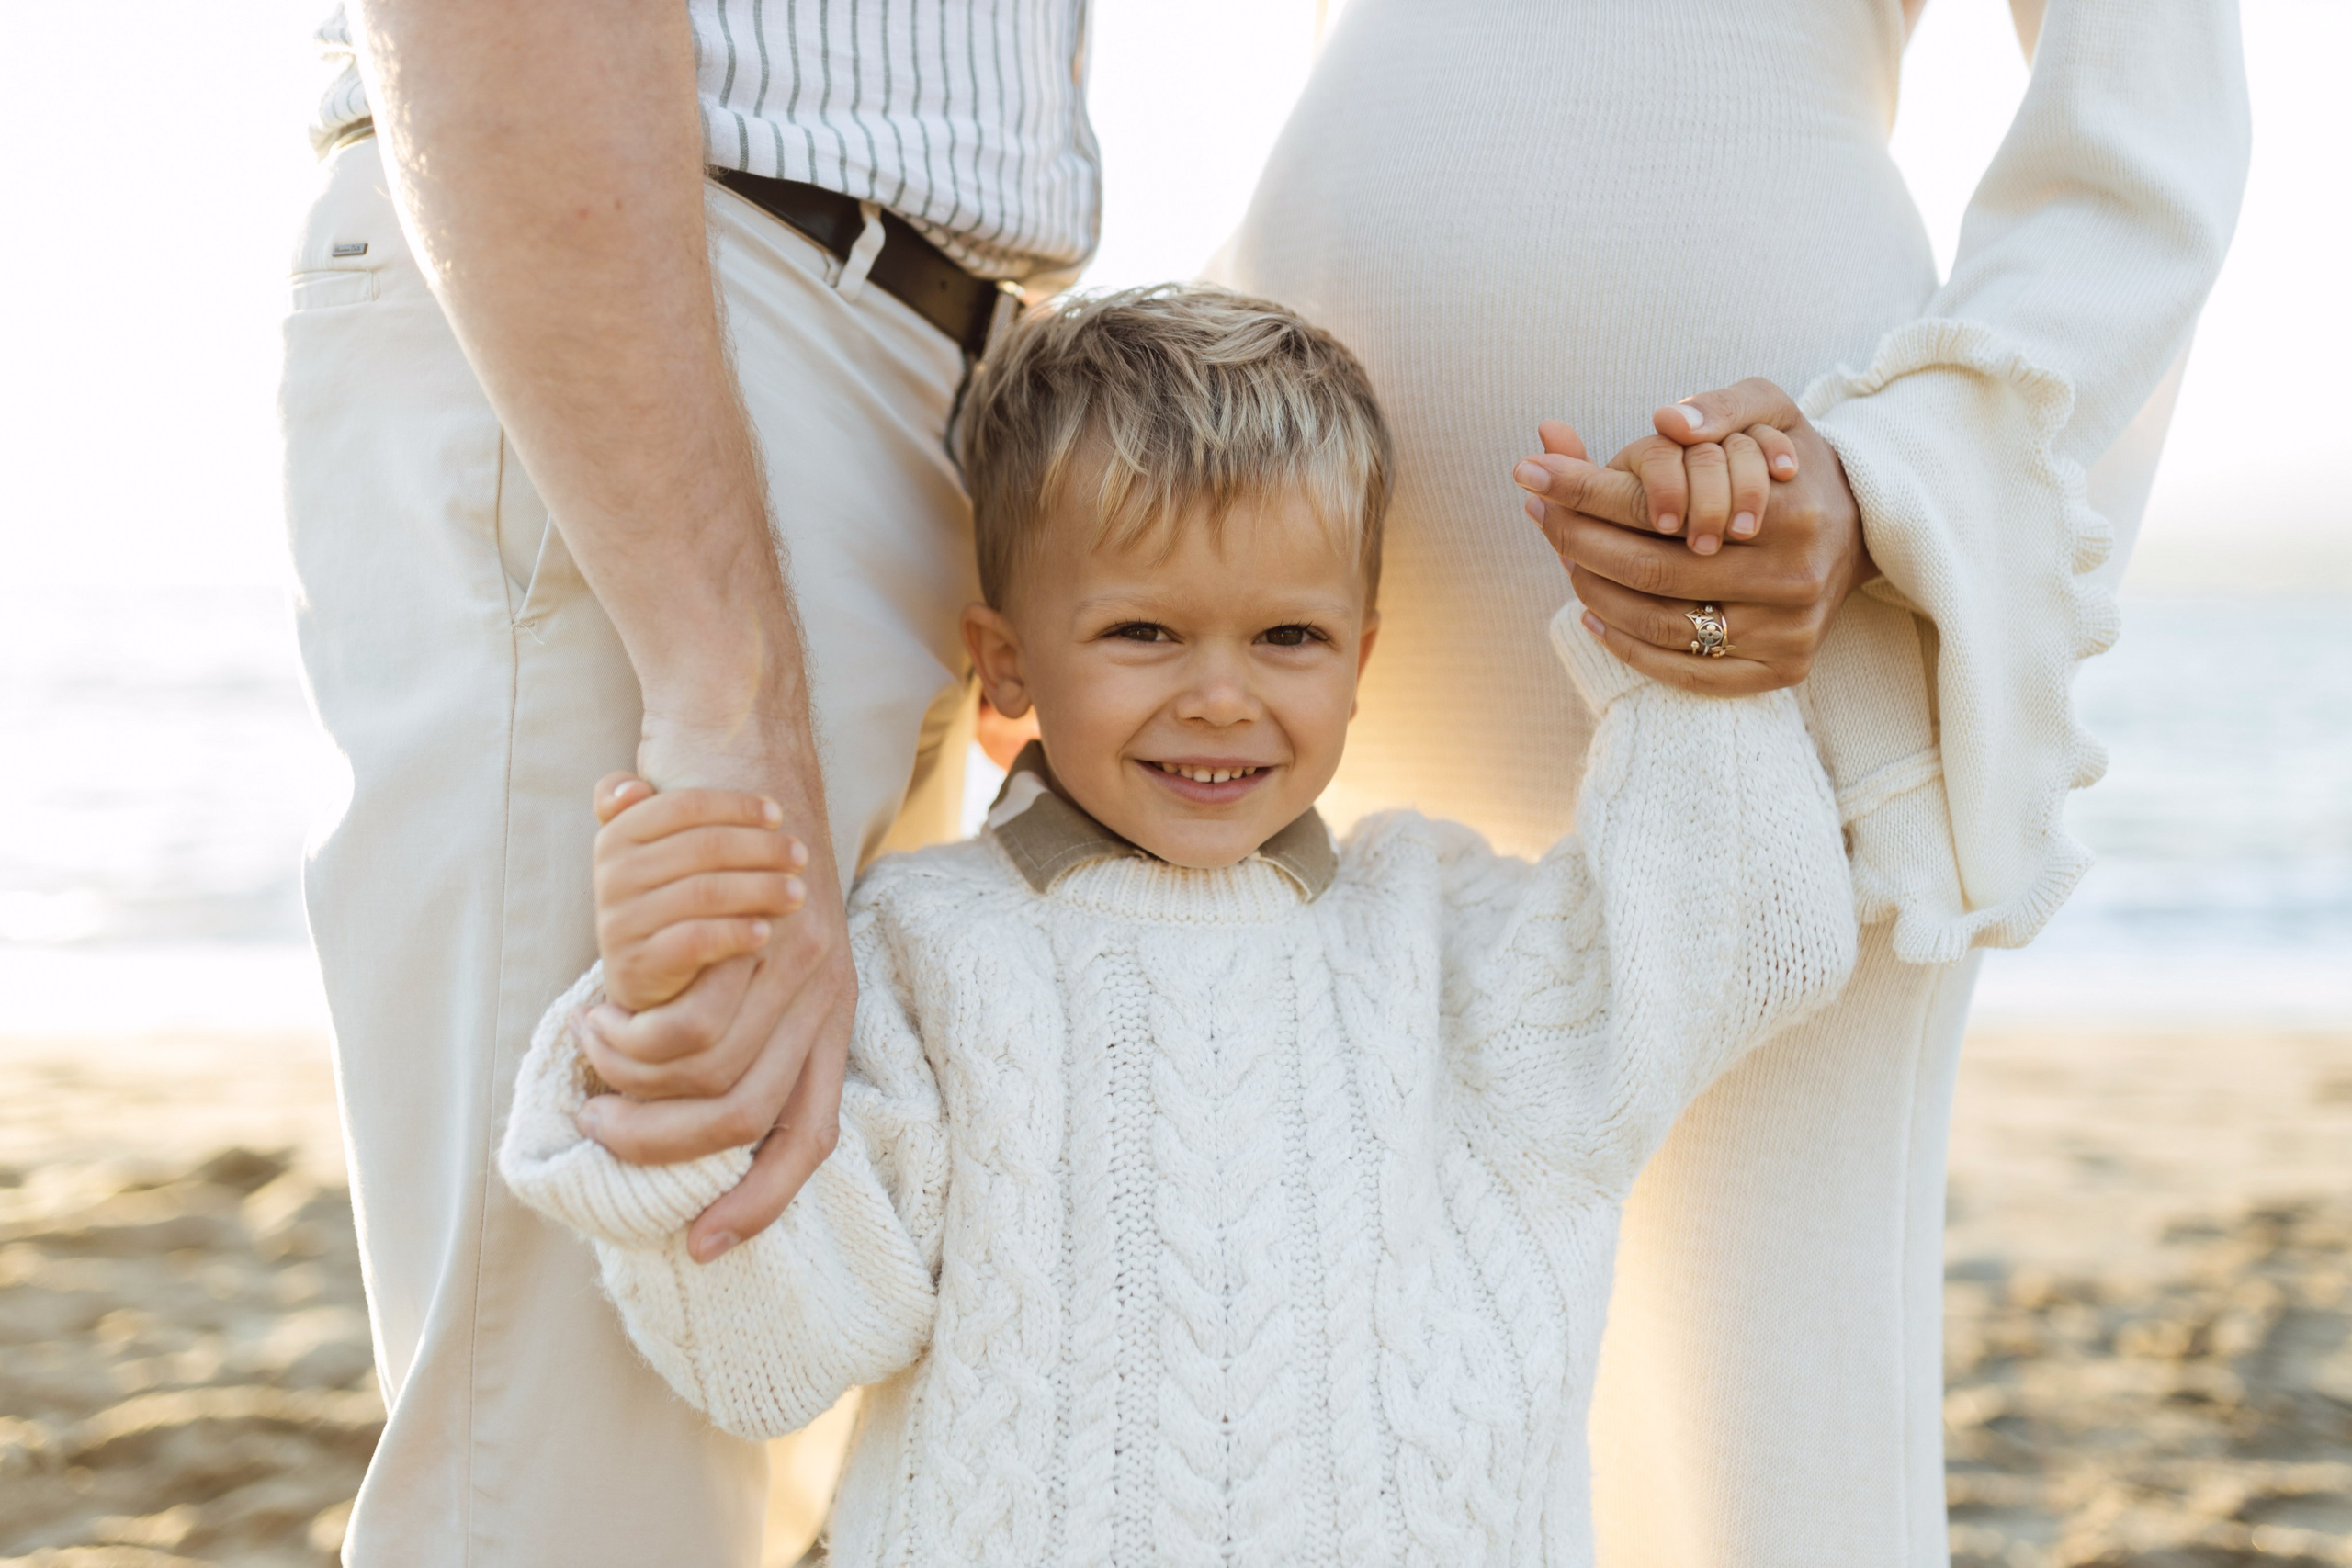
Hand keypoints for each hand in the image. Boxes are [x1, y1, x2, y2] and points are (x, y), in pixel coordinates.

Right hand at [570, 713, 856, 1263]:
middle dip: (666, 1151)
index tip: (707, 1248)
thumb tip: (676, 1090)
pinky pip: (683, 1021)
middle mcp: (827, 997)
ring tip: (591, 1058)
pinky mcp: (756, 932)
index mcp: (831, 1016)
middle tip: (601, 1130)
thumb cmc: (742, 849)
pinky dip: (631, 1035)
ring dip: (634, 1085)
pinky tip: (598, 1010)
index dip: (763, 1203)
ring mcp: (797, 964)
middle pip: (751, 1121)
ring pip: (709, 1077)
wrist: (748, 743)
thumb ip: (727, 1010)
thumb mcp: (755, 942)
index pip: (812, 1135)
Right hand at [588, 774, 807, 1011]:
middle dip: (761, 849)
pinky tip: (766, 932)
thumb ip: (649, 811)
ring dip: (761, 890)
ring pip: (705, 892)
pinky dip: (735, 933)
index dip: (737, 806)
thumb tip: (634, 788)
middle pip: (704, 847)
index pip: (685, 805)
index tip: (779, 816)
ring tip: (797, 894)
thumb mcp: (650, 851)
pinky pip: (695, 939)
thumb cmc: (663, 898)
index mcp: (618, 834)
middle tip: (801, 856)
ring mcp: (620, 920)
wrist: (641, 973)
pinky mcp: (636, 963)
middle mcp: (613, 874)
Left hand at [1511, 378, 1875, 693]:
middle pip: (1650, 569)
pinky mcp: (1784, 668)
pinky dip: (1628, 647)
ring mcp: (1789, 627)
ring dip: (1595, 593)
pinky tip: (1595, 615)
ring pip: (1661, 623)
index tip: (1531, 471)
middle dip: (1578, 541)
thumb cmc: (1792, 466)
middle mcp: (1791, 572)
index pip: (1655, 505)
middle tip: (1540, 514)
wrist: (1862, 528)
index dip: (1583, 490)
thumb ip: (1718, 405)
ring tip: (1565, 562)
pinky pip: (1687, 670)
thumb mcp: (1769, 411)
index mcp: (1784, 504)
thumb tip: (1665, 418)